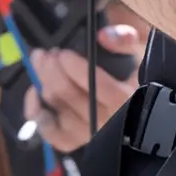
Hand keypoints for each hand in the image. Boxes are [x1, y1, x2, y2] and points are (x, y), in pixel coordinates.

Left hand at [23, 23, 148, 152]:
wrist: (137, 99)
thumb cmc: (135, 73)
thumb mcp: (140, 50)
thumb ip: (125, 39)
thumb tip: (104, 36)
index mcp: (127, 99)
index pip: (97, 86)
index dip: (75, 68)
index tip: (64, 53)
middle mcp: (109, 121)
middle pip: (70, 95)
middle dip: (53, 69)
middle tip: (48, 53)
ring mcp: (90, 133)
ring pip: (57, 108)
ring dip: (44, 82)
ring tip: (42, 62)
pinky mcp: (76, 139)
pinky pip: (51, 132)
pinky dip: (37, 112)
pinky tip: (35, 93)